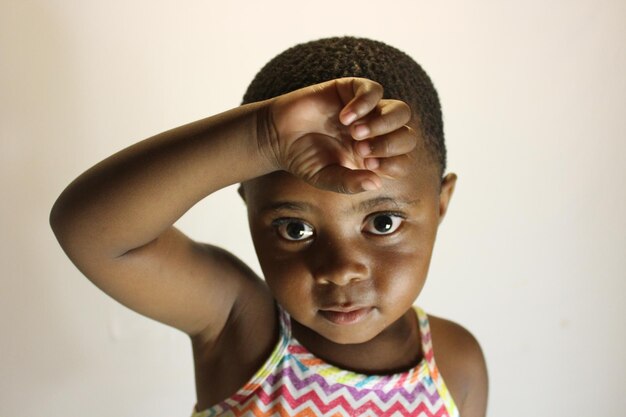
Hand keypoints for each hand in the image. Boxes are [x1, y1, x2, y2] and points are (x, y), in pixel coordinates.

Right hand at [261, 78, 416, 192]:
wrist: (277, 136)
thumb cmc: (303, 159)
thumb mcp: (325, 178)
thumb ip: (349, 183)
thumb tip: (375, 183)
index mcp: (374, 158)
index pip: (402, 160)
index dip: (392, 163)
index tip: (368, 165)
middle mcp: (376, 134)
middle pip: (407, 136)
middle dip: (388, 145)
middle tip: (361, 149)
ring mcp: (367, 110)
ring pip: (399, 111)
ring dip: (383, 124)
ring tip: (355, 133)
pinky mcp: (351, 90)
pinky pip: (373, 91)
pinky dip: (363, 104)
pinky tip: (344, 118)